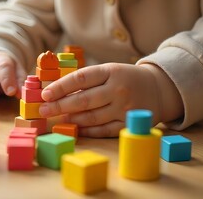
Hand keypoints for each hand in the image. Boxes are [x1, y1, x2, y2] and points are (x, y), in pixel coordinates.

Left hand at [39, 63, 182, 136]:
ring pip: (92, 117)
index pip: (81, 78)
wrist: (158, 88)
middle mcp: (118, 89)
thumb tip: (56, 91)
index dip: (60, 87)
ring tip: (58, 119)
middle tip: (44, 111)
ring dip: (72, 120)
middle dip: (60, 106)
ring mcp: (125, 108)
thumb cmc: (125, 78)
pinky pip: (103, 130)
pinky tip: (76, 128)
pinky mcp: (128, 123)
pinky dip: (87, 130)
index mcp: (110, 71)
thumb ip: (86, 79)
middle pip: (83, 100)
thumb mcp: (109, 71)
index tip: (45, 94)